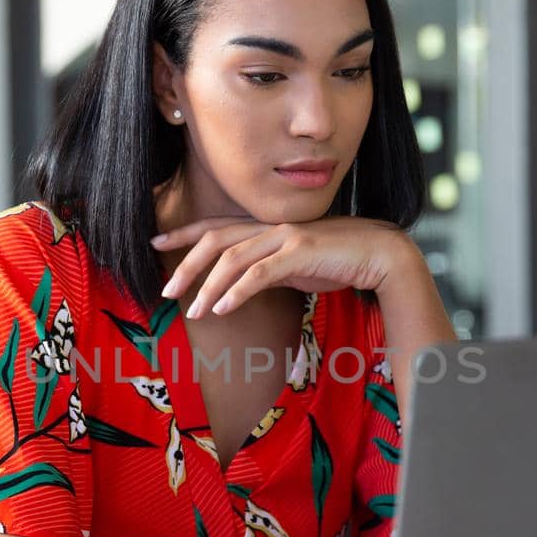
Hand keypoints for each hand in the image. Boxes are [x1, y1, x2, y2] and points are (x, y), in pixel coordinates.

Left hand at [152, 216, 411, 318]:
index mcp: (266, 226)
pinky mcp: (300, 253)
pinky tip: (221, 308)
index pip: (216, 226)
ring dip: (207, 285)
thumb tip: (240, 285)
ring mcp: (285, 236)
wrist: (380, 253)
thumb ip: (266, 268)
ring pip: (232, 258)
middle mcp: (270, 226)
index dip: (184, 233)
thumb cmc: (338, 260)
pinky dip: (236, 291)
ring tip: (192, 311)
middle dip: (185, 263)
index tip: (155, 242)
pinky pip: (259, 273)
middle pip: (215, 239)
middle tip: (165, 289)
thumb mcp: (294, 264)